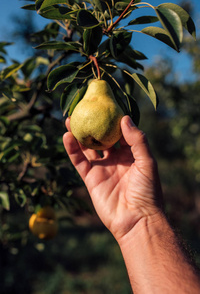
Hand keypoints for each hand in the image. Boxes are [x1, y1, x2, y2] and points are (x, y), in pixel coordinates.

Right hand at [63, 115, 162, 241]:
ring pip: (87, 148)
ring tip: (70, 119)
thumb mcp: (147, 162)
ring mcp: (102, 169)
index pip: (120, 133)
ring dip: (78, 134)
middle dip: (93, 124)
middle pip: (101, 138)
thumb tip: (124, 118)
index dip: (113, 119)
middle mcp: (116, 159)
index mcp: (131, 154)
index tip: (105, 105)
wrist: (136, 220)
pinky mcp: (91, 179)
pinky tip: (67, 136)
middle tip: (84, 110)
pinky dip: (72, 150)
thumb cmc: (147, 191)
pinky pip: (79, 161)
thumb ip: (137, 140)